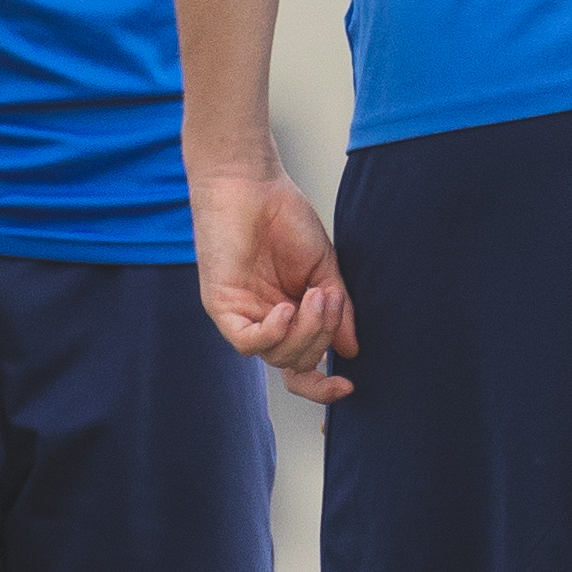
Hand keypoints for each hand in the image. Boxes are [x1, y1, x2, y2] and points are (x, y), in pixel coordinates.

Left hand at [191, 166, 353, 402]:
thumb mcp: (324, 270)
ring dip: (305, 331)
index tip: (348, 386)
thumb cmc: (286, 219)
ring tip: (315, 295)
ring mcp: (241, 315)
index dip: (321, 385)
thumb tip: (351, 350)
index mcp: (288, 315)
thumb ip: (337, 310)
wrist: (253, 185)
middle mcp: (263, 320)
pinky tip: (287, 308)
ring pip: (276, 355)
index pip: (301, 365)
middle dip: (322, 336)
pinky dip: (274, 332)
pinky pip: (247, 342)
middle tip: (332, 299)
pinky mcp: (220, 306)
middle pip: (295, 362)